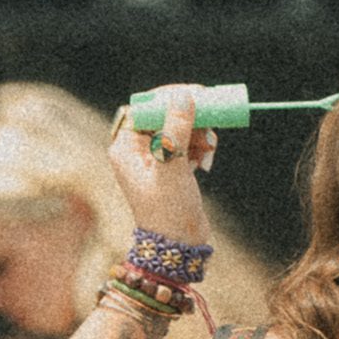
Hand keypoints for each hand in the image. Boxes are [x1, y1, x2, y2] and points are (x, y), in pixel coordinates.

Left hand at [107, 84, 216, 243]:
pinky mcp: (171, 168)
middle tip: (213, 113)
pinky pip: (186, 144)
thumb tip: (182, 96)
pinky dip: (199, 146)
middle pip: (164, 115)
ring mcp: (154, 160)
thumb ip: (176, 130)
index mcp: (126, 148)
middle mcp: (136, 151)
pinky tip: (206, 161)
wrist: (179, 245)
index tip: (196, 94)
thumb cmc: (169, 210)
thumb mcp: (172, 167)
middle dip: (190, 116)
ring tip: (210, 146)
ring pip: (179, 128)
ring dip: (199, 132)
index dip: (169, 97)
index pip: (145, 108)